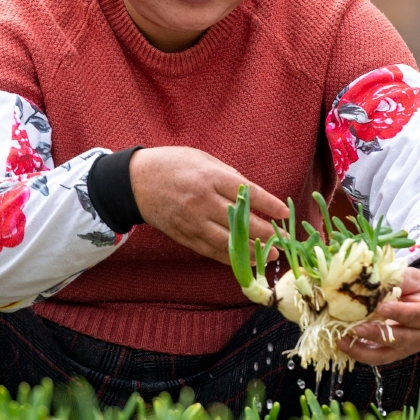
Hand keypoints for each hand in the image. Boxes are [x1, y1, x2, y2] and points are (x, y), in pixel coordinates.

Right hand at [130, 146, 288, 265]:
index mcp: (209, 178)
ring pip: (228, 241)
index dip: (268, 205)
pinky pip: (211, 250)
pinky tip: (246, 260)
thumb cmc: (173, 165)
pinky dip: (231, 257)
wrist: (135, 182)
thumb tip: (253, 195)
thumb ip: (228, 176)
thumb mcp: (203, 159)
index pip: (247, 194)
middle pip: (241, 221)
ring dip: (252, 250)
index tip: (284, 213)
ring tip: (271, 254)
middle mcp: (202, 201)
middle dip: (266, 232)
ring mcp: (193, 222)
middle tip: (284, 239)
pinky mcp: (185, 236)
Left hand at [339, 267, 419, 365]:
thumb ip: (395, 280)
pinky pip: (375, 357)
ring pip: (384, 355)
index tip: (381, 308)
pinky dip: (358, 352)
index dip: (398, 313)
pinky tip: (343, 344)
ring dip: (361, 350)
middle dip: (375, 334)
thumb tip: (369, 278)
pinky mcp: (394, 353)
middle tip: (356, 328)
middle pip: (398, 339)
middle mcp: (419, 336)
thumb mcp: (413, 278)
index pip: (414, 316)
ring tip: (342, 341)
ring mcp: (406, 348)